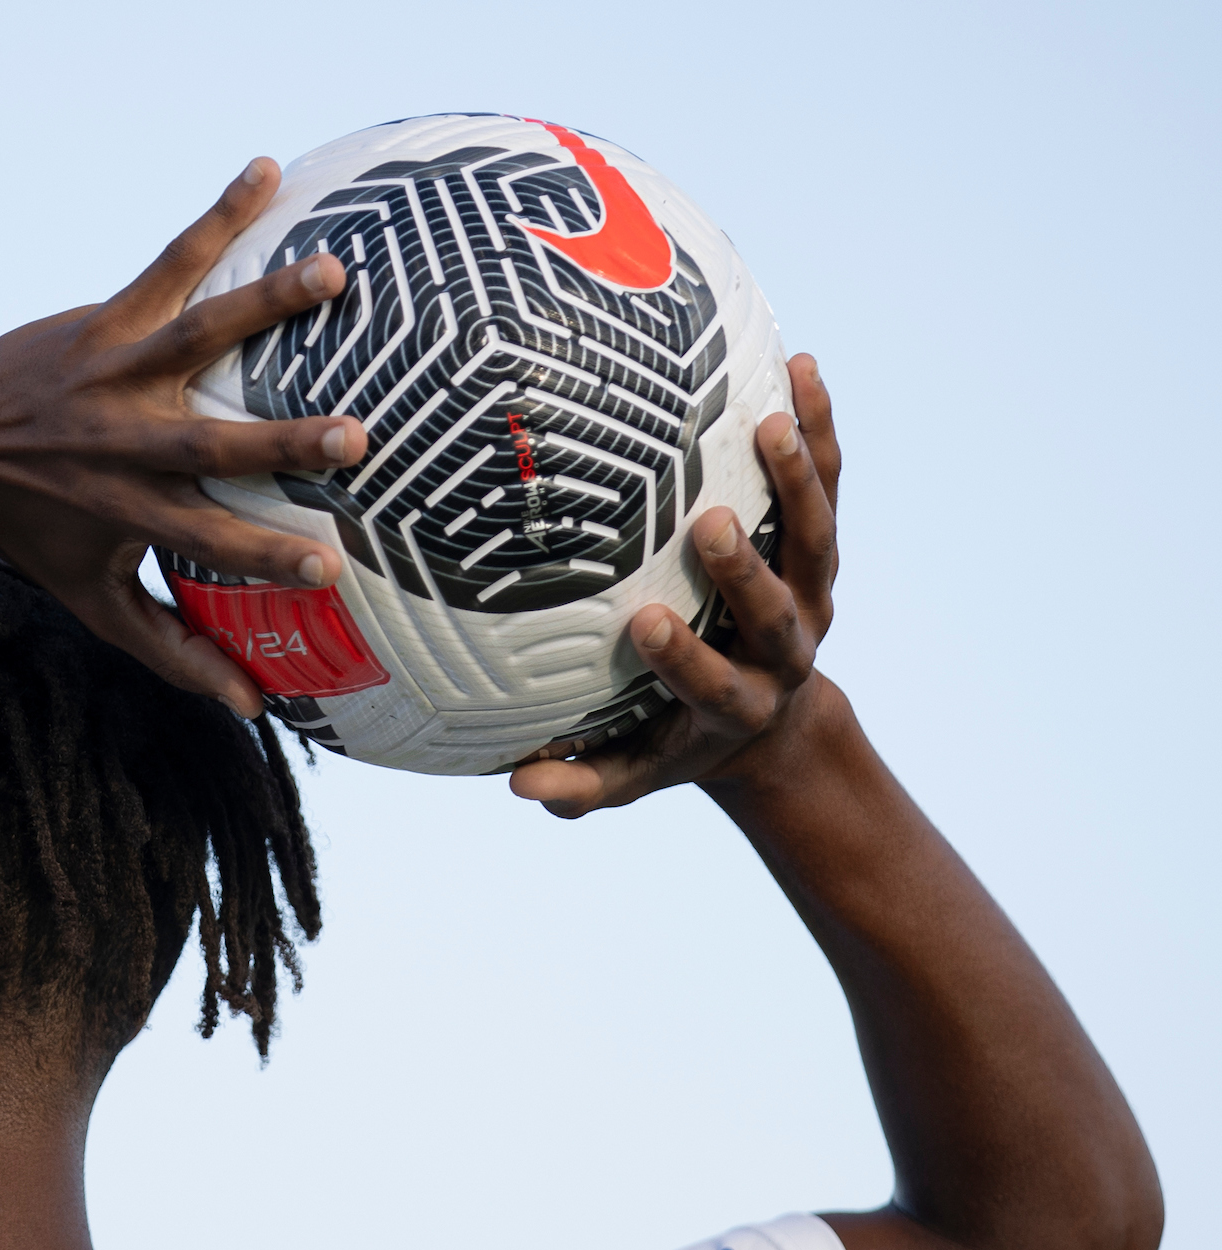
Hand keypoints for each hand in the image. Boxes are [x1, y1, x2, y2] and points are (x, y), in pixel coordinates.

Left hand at [0, 160, 368, 715]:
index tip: (331, 567)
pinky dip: (217, 215)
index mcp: (133, 512)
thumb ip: (172, 653)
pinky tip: (267, 170)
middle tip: (356, 436)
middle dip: (281, 440)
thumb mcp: (94, 603)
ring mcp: (118, 374)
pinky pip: (169, 261)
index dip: (267, 556)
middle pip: (213, 446)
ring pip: (199, 336)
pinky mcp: (106, 319)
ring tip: (333, 274)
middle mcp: (129, 443)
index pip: (210, 540)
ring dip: (266, 303)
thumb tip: (250, 707)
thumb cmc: (33, 534)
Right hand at [508, 355, 842, 815]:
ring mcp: (810, 595)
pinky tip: (801, 367)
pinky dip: (819, 430)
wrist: (770, 728)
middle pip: (774, 609)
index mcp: (737, 704)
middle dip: (746, 571)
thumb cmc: (675, 740)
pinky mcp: (818, 551)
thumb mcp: (633, 773)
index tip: (643, 625)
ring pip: (814, 536)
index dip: (684, 658)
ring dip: (798, 480)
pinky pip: (826, 486)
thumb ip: (581, 785)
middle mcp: (783, 650)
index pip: (712, 684)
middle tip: (715, 523)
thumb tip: (517, 787)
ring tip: (771, 421)